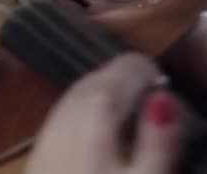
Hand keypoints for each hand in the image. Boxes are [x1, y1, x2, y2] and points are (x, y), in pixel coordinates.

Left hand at [25, 53, 182, 173]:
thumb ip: (160, 137)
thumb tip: (163, 97)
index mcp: (98, 105)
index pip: (131, 65)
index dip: (154, 81)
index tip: (165, 109)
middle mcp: (69, 104)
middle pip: (105, 74)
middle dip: (131, 89)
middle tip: (151, 123)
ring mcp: (51, 121)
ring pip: (85, 90)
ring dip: (109, 99)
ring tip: (130, 131)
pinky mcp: (42, 139)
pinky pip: (70, 110)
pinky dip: (89, 113)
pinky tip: (100, 140)